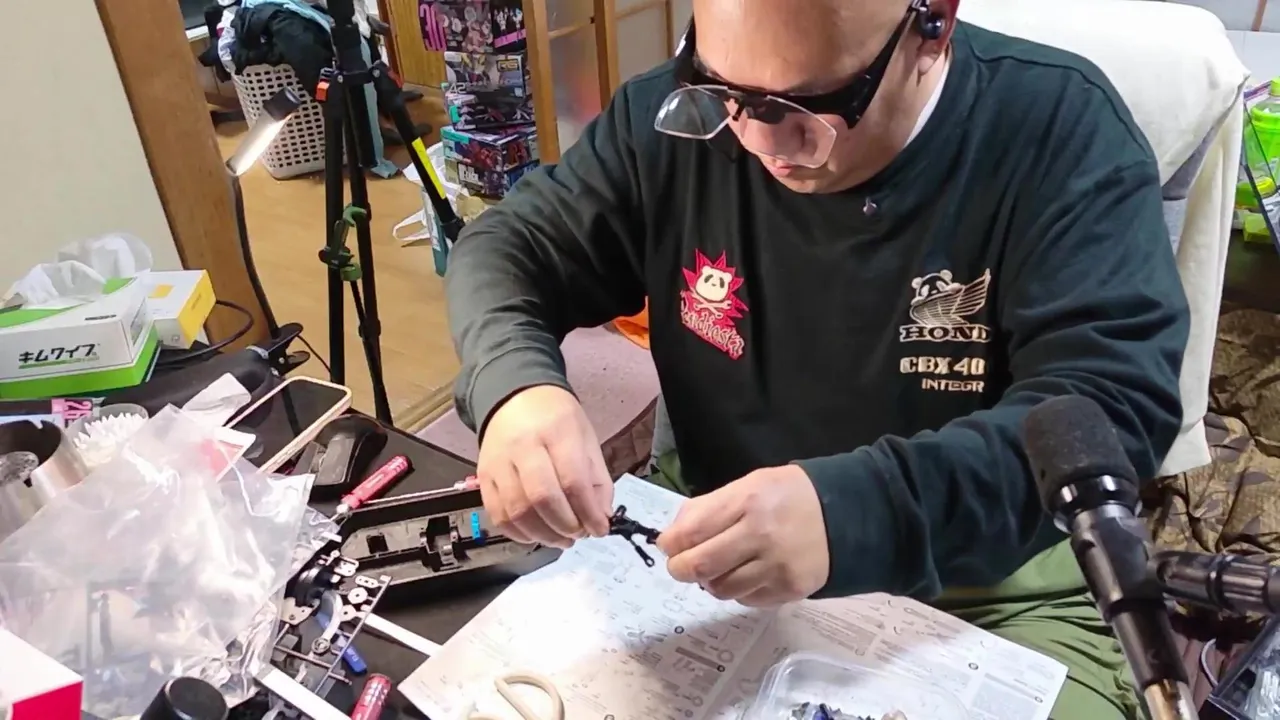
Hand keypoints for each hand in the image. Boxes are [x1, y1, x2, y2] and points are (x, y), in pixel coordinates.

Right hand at [477, 385, 612, 547]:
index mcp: (556, 432)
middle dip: (566, 526)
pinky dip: (519, 533)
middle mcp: (523, 446)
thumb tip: (602, 517)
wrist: (513, 397)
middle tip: (580, 534)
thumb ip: (597, 479)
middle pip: (543, 498)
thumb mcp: (586, 438)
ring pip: (518, 512)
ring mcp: (498, 463)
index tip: (600, 529)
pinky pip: (498, 515)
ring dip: (544, 535)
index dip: (589, 512)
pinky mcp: (483, 477)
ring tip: (562, 538)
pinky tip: (537, 535)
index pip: (573, 480)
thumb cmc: (555, 418)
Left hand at [656, 465, 828, 606]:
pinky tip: (747, 574)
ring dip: (711, 582)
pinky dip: (738, 590)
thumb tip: (671, 537)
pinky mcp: (789, 590)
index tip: (669, 545)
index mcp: (748, 501)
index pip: (692, 531)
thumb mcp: (748, 485)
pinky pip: (746, 600)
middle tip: (681, 566)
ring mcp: (777, 566)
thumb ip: (708, 507)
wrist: (844, 515)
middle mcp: (761, 535)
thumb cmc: (787, 496)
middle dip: (680, 569)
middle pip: (700, 566)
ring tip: (719, 568)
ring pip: (721, 589)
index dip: (671, 543)